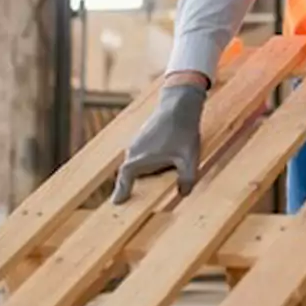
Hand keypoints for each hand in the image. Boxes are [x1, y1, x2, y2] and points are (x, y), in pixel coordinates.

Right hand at [111, 84, 205, 203]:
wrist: (180, 102)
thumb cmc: (182, 130)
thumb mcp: (189, 158)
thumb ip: (187, 178)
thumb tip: (184, 194)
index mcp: (138, 159)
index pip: (125, 179)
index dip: (121, 191)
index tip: (117, 203)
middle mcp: (133, 151)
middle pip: (133, 174)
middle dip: (138, 184)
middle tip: (141, 196)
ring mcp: (137, 142)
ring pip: (140, 163)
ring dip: (147, 172)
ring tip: (161, 178)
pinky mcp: (144, 136)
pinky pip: (144, 154)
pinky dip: (151, 161)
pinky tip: (168, 160)